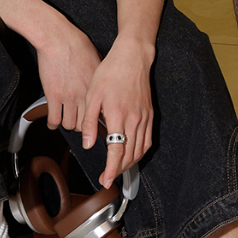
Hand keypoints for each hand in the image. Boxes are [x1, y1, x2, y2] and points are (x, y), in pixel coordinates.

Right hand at [35, 22, 101, 132]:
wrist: (58, 38)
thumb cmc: (76, 43)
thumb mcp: (96, 59)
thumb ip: (99, 76)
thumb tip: (103, 84)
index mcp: (97, 86)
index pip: (101, 113)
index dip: (98, 120)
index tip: (95, 121)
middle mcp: (85, 94)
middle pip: (86, 123)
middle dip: (83, 125)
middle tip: (80, 122)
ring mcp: (69, 97)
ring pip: (70, 124)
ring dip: (68, 123)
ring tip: (67, 119)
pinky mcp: (54, 96)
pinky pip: (54, 120)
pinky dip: (53, 123)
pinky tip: (54, 120)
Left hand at [81, 34, 155, 186]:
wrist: (132, 57)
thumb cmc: (111, 72)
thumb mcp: (92, 95)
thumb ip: (89, 122)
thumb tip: (87, 144)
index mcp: (118, 116)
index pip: (116, 151)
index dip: (111, 169)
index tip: (105, 180)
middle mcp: (134, 120)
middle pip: (129, 155)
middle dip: (118, 170)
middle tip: (107, 177)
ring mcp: (144, 117)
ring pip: (140, 150)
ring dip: (129, 163)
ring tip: (118, 169)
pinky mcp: (149, 113)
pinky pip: (148, 139)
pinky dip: (141, 152)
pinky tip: (133, 154)